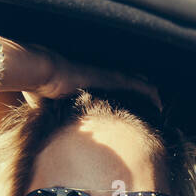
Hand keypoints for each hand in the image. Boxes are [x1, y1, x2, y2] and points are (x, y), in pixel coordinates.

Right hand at [0, 21, 159, 108]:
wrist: (35, 70)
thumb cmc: (34, 84)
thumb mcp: (42, 102)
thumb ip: (46, 110)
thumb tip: (40, 126)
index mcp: (82, 80)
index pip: (106, 85)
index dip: (119, 92)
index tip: (130, 103)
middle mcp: (95, 74)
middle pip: (124, 81)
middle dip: (139, 90)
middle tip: (153, 101)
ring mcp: (103, 74)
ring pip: (133, 81)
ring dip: (147, 92)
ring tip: (161, 103)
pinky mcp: (108, 76)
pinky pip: (134, 84)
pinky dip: (148, 93)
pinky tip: (159, 101)